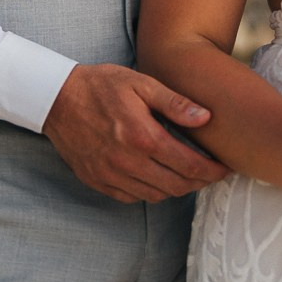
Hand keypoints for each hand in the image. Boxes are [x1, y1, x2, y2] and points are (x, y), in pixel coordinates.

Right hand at [42, 63, 229, 202]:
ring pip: (155, 195)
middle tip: (211, 174)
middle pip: (176, 186)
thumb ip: (175, 103)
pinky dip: (149, 192)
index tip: (225, 168)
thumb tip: (206, 118)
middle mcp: (127, 162)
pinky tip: (157, 177)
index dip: (212, 171)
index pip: (189, 165)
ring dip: (176, 189)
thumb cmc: (102, 86)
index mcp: (143, 137)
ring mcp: (109, 175)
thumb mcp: (142, 84)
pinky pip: (131, 198)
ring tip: (188, 175)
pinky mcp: (96, 181)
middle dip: (199, 183)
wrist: (57, 98)